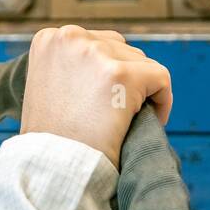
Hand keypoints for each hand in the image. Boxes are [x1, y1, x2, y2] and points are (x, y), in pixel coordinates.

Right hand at [20, 25, 172, 168]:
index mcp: (49, 40)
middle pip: (122, 50)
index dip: (109, 74)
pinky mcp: (122, 74)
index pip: (98, 44)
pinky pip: (161, 78)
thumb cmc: (50, 142)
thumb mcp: (47, 91)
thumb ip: (70, 69)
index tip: (107, 102)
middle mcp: (70, 38)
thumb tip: (102, 70)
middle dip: (127, 81)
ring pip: (142, 64)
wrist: (52, 172)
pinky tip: (152, 121)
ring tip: (130, 122)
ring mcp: (96, 53)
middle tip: (120, 115)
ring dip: (142, 92)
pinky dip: (163, 101)